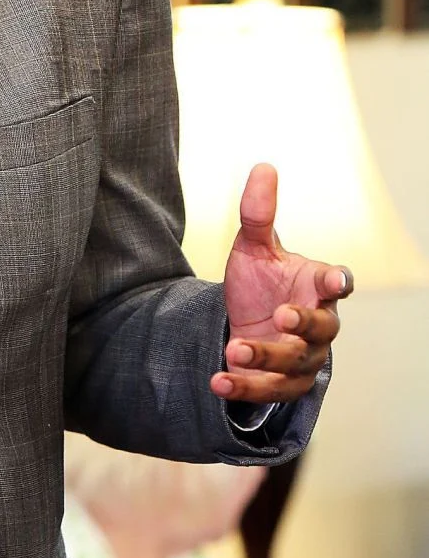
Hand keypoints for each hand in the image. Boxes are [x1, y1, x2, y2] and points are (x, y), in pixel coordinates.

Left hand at [213, 164, 350, 407]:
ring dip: (266, 356)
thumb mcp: (252, 248)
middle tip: (282, 315)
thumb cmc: (259, 285)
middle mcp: (319, 324)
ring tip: (234, 349)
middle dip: (304, 323)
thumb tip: (262, 167)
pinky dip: (245, 387)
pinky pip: (271, 390)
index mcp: (317, 286)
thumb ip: (257, 215)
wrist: (242, 327)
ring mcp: (304, 358)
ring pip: (296, 362)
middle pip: (323, 328)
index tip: (334, 279)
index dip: (338, 281)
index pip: (337, 283)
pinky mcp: (284, 384)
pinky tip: (218, 381)